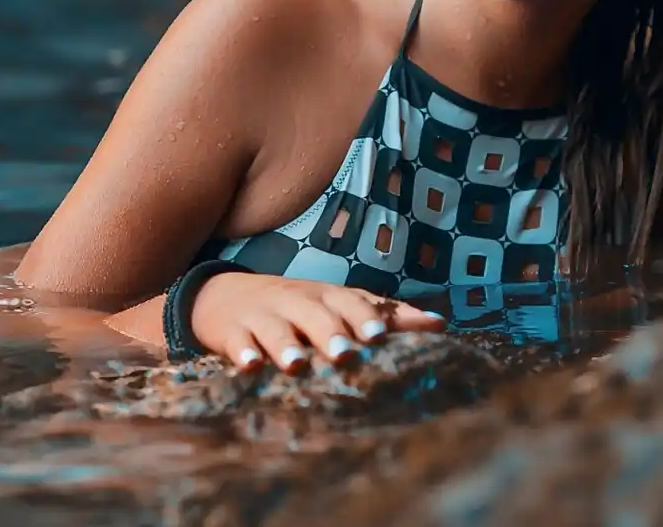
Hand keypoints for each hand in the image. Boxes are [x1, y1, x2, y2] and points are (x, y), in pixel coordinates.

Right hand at [190, 272, 444, 372]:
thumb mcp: (337, 304)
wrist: (223, 295)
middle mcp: (296, 302)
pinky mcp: (231, 331)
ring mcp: (262, 315)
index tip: (378, 334)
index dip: (362, 315)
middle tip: (344, 353)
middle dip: (328, 331)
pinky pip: (236, 341)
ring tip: (296, 364)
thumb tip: (439, 323)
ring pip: (275, 327)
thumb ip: (386, 314)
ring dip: (285, 343)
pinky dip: (243, 352)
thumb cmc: (296, 307)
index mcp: (325, 296)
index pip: (347, 301)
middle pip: (313, 312)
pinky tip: (250, 366)